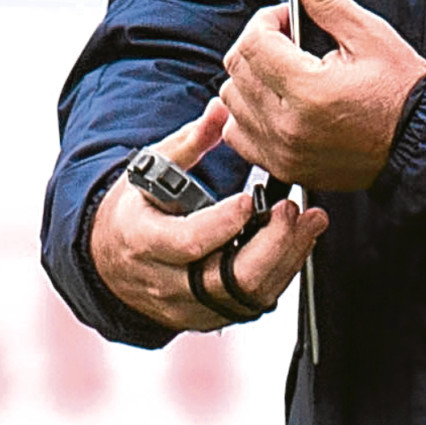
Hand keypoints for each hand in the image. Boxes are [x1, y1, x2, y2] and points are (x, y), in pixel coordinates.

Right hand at [90, 99, 326, 332]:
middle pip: (226, 278)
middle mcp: (164, 280)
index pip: (186, 242)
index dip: (222, 224)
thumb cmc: (141, 207)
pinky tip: (297, 243)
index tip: (251, 199)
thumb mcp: (153, 168)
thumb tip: (221, 108)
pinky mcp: (211, 315)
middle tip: (293, 210)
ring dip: (286, 257)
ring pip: (246, 294)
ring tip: (310, 222)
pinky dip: (281, 272)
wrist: (116, 257)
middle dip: (270, 244)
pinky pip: (253, 302)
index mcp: (142, 240)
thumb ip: (191, 141)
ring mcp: (189, 304)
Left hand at [221, 0, 425, 193]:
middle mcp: (288, 124)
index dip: (266, 19)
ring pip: (231, 100)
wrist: (418, 142)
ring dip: (249, 78)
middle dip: (256, 44)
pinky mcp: (283, 164)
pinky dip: (246, 114)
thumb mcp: (370, 35)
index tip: (287, 18)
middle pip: (237, 69)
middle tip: (287, 40)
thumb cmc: (401, 92)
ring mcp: (282, 149)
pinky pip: (238, 135)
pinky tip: (273, 102)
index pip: (253, 42)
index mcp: (309, 90)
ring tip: (283, 72)